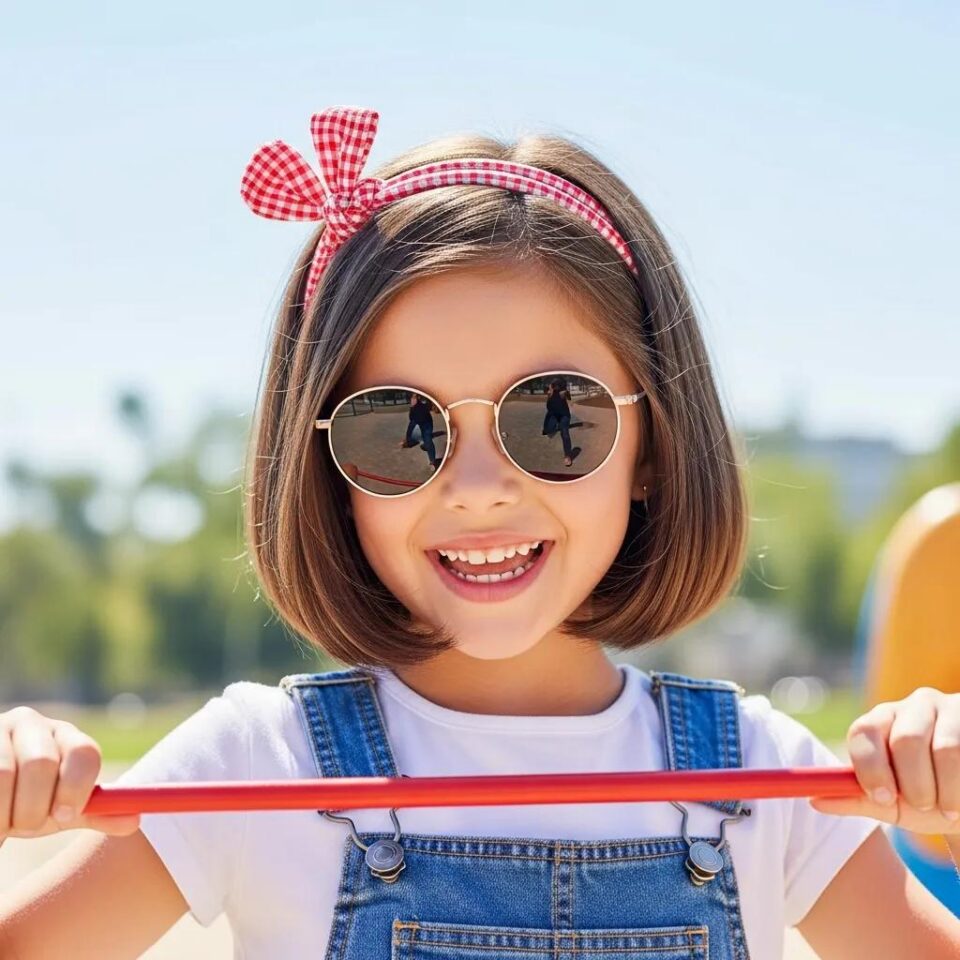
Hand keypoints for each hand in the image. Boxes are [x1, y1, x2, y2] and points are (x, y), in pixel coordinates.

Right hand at [0, 706, 140, 847]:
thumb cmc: (28, 802)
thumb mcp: (62, 809)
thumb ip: (96, 813)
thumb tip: (135, 820)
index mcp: (67, 738)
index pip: (85, 753)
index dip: (77, 788)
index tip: (65, 817)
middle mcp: (34, 724)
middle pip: (42, 762)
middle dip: (34, 807)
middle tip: (27, 825)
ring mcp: (0, 728)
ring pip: (4, 774)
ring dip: (5, 812)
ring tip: (4, 822)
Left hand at [810, 687, 959, 833]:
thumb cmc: (926, 795)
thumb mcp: (890, 802)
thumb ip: (855, 798)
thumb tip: (814, 801)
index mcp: (880, 722)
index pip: (863, 732)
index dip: (870, 767)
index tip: (884, 798)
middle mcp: (911, 707)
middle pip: (905, 739)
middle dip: (915, 784)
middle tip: (924, 806)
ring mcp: (947, 708)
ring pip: (945, 749)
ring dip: (947, 789)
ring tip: (950, 808)